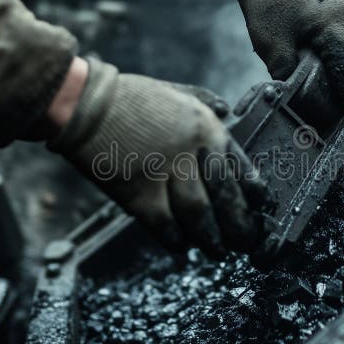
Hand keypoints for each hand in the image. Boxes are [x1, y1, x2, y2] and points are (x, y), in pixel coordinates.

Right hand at [49, 59, 267, 256]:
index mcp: (205, 126)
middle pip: (226, 198)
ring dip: (211, 239)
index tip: (258, 211)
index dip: (253, 196)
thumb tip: (227, 111)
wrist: (85, 104)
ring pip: (200, 217)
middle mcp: (192, 151)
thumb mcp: (176, 91)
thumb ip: (205, 102)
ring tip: (218, 251)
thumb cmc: (129, 98)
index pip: (242, 168)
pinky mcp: (139, 193)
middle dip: (239, 226)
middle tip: (244, 241)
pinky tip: (182, 247)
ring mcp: (166, 173)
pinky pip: (165, 226)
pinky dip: (176, 241)